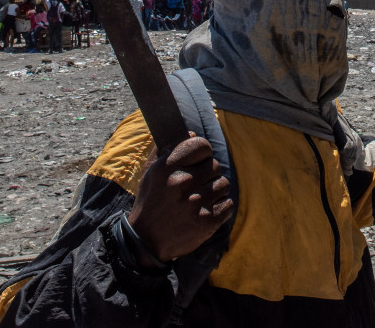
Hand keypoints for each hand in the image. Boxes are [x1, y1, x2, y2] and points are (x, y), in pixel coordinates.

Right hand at [128, 133, 233, 262]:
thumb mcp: (151, 173)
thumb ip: (167, 149)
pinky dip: (221, 207)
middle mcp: (182, 183)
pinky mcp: (207, 221)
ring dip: (215, 191)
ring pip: (224, 184)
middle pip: (215, 165)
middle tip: (198, 184)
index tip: (200, 160)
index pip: (201, 145)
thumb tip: (191, 132)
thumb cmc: (151, 202)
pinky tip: (206, 211)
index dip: (203, 152)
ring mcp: (195, 203)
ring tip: (201, 199)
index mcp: (167, 168)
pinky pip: (228, 204)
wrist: (146, 241)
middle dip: (209, 174)